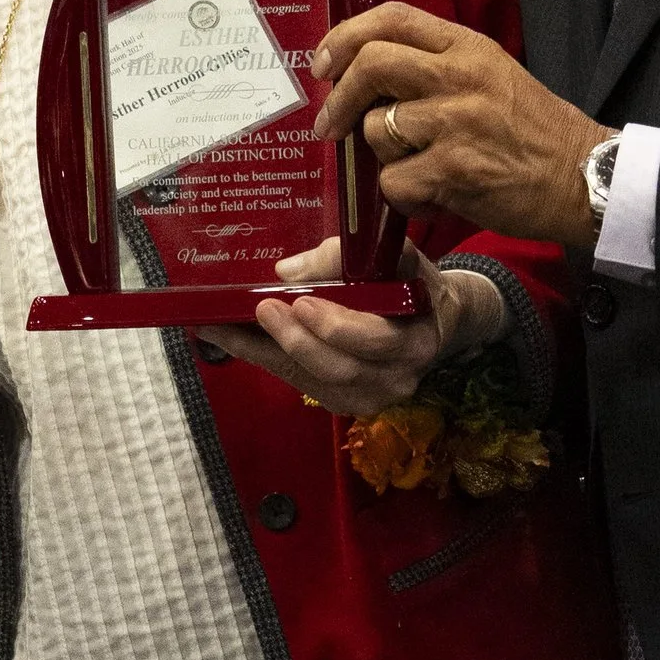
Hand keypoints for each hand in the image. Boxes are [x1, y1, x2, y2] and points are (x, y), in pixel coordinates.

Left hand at [201, 242, 507, 408]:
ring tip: (224, 325)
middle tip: (261, 309)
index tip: (301, 301)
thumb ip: (348, 257)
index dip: (334, 325)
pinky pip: (299, 383)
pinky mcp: (344, 402)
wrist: (435, 321)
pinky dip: (264, 359)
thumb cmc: (412, 281)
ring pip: (311, 381)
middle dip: (294, 340)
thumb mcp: (395, 257)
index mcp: (417, 341)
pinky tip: (230, 337)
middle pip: (338, 369)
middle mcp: (397, 379)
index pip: (373, 341)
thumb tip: (288, 272)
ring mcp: (370, 398)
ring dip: (265, 352)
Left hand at [313, 4, 610, 251]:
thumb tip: (367, 73)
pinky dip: (403, 196)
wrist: (584, 177)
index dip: (345, 36)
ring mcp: (456, 123)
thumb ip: (437, 66)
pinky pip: (394, 182)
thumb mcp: (492, 75)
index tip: (324, 64)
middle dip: (338, 98)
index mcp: (468, 47)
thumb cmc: (534, 131)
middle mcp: (460, 76)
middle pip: (371, 64)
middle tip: (329, 125)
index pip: (392, 18)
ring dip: (385, 157)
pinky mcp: (454, 170)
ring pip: (377, 130)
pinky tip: (432, 197)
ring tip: (418, 167)